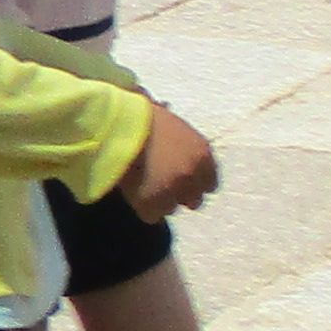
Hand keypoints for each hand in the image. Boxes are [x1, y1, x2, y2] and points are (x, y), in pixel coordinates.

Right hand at [124, 102, 220, 217]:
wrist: (120, 125)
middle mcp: (193, 175)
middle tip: (162, 187)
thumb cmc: (142, 115)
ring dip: (160, 200)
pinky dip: (142, 208)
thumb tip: (175, 124)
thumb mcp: (172, 122)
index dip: (195, 183)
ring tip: (142, 187)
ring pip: (171, 207)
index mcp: (203, 154)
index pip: (210, 182)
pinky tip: (132, 192)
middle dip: (180, 195)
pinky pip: (152, 215)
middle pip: (195, 199)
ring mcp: (174, 191)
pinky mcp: (153, 204)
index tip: (181, 180)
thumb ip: (181, 140)